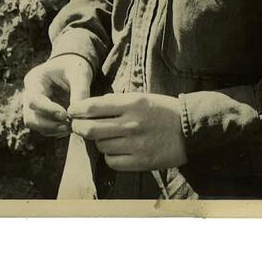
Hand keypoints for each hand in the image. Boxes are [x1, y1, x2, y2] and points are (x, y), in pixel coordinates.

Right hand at [23, 55, 92, 137]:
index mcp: (34, 79)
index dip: (48, 110)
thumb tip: (77, 115)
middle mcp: (29, 94)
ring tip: (72, 126)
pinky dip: (57, 131)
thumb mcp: (80, 74)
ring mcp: (34, 107)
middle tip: (70, 125)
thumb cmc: (76, 67)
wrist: (74, 67)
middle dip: (49, 124)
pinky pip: (44, 129)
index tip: (66, 115)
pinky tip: (71, 127)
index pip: (34, 100)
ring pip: (36, 125)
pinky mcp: (42, 115)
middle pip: (30, 117)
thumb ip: (80, 92)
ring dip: (53, 129)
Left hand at [70, 92, 187, 170]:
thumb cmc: (164, 111)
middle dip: (78, 127)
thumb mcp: (142, 98)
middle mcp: (132, 124)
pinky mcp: (141, 162)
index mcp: (132, 104)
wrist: (190, 130)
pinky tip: (116, 150)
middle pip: (91, 129)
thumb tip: (91, 106)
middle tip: (76, 126)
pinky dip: (109, 156)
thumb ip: (117, 102)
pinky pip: (112, 162)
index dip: (77, 109)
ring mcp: (136, 145)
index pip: (94, 107)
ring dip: (98, 142)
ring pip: (101, 146)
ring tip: (105, 137)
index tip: (71, 111)